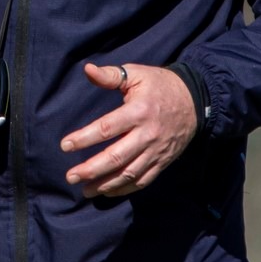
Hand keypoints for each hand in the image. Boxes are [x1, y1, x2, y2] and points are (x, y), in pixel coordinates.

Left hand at [60, 63, 197, 198]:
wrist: (196, 100)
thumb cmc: (160, 85)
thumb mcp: (137, 74)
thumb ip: (111, 75)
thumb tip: (87, 69)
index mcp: (138, 111)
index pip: (107, 128)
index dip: (84, 138)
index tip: (65, 146)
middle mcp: (147, 134)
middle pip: (116, 157)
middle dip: (91, 169)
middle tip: (70, 176)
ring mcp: (156, 151)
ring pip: (129, 174)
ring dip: (105, 184)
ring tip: (85, 190)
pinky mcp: (163, 161)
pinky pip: (143, 180)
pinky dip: (124, 189)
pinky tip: (107, 192)